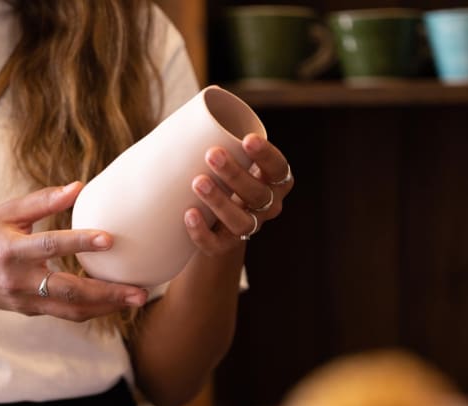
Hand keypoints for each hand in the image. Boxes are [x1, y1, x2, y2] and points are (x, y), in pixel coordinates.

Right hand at [0, 182, 147, 320]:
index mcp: (12, 250)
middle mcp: (21, 280)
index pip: (49, 245)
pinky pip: (68, 313)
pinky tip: (116, 302)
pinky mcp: (32, 312)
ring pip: (72, 310)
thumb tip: (79, 186)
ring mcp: (27, 300)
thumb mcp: (6, 213)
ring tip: (137, 299)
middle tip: (140, 292)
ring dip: (108, 307)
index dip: (79, 242)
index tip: (110, 239)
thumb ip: (43, 201)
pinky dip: (93, 309)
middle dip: (108, 293)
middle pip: (69, 290)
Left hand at [184, 133, 292, 253]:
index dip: (266, 156)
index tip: (248, 139)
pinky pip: (217, 244)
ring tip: (197, 182)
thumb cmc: (220, 175)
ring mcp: (248, 228)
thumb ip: (219, 135)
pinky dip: (202, 232)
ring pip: (241, 222)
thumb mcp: (228, 155)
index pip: (278, 168)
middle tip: (212, 155)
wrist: (213, 219)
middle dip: (235, 175)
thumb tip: (203, 97)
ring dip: (220, 202)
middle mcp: (267, 206)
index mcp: (274, 180)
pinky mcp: (225, 246)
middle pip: (257, 194)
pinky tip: (189, 214)